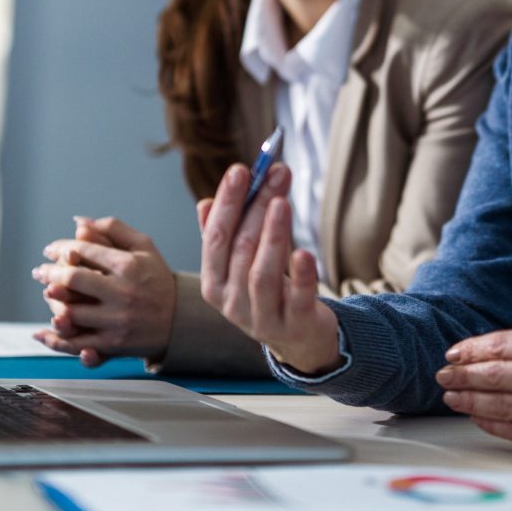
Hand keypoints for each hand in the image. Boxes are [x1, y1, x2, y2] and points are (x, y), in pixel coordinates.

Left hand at [31, 216, 176, 364]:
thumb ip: (113, 229)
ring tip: (47, 292)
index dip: (61, 248)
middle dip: (49, 272)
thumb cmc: (157, 279)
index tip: (51, 250)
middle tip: (40, 271)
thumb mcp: (144, 247)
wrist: (181, 320)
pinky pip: (76, 343)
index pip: (83, 250)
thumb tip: (78, 222)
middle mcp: (122, 292)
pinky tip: (42, 332)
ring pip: (70, 311)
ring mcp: (117, 320)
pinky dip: (55, 339)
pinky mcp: (113, 344)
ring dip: (52, 301)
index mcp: (128, 265)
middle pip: (72, 279)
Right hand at [198, 162, 341, 374]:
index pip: (216, 238)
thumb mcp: (241, 267)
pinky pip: (297, 298)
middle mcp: (232, 303)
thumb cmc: (269, 294)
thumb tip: (205, 202)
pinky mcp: (295, 325)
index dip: (228, 202)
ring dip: (272, 235)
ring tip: (282, 201)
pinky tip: (306, 252)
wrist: (298, 340)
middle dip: (255, 207)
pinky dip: (301, 276)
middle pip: (240, 249)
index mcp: (214, 284)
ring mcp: (262, 318)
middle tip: (272, 173)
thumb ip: (223, 237)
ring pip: (261, 273)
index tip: (241, 170)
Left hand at [435, 257, 511, 460]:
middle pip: (496, 375)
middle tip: (442, 374)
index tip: (454, 352)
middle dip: (463, 374)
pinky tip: (476, 416)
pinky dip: (491, 423)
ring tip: (450, 395)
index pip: (505, 345)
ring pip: (500, 404)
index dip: (474, 349)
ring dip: (469, 399)